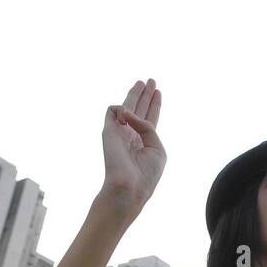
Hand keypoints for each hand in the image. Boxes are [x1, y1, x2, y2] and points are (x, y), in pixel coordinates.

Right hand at [99, 79, 165, 214]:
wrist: (130, 186)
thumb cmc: (146, 173)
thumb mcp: (157, 147)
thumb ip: (148, 127)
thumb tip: (132, 113)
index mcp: (144, 141)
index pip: (149, 118)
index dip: (154, 104)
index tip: (158, 91)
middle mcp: (132, 135)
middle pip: (138, 109)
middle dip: (144, 94)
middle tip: (149, 80)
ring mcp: (120, 132)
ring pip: (125, 107)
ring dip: (134, 94)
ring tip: (142, 82)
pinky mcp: (108, 131)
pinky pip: (112, 111)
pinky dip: (120, 107)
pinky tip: (127, 111)